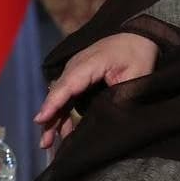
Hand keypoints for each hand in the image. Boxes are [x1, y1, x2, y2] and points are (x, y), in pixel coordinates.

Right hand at [34, 32, 158, 149]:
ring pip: (60, 96)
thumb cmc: (138, 55)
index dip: (54, 103)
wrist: (138, 36)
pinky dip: (62, 111)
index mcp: (92, 62)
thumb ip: (121, 96)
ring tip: (48, 143)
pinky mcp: (78, 76)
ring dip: (54, 118)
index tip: (41, 119)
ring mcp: (75, 70)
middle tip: (44, 144)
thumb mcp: (136, 76)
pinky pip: (66, 94)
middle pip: (59, 93)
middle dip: (50, 118)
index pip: (68, 84)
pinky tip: (62, 131)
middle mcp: (77, 65)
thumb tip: (107, 120)